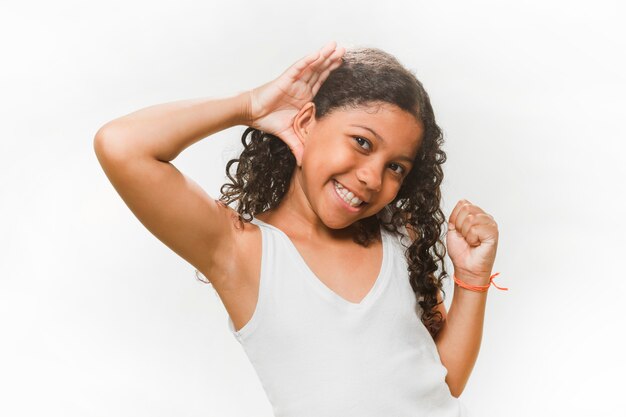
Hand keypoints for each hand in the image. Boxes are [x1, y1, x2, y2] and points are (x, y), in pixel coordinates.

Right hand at [246, 41, 344, 164]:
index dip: (333, 74)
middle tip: (345, 51)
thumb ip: (299, 147)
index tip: (345, 67)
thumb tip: (305, 164)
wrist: (252, 114)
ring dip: (325, 56)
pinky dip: (309, 60)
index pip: (322, 83)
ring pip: (313, 66)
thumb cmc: (268, 121)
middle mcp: (301, 87)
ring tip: (337, 46)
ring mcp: (295, 81)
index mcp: (305, 97)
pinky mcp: (286, 78)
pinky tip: (318, 53)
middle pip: (321, 71)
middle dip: (333, 61)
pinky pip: (300, 67)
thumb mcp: (289, 135)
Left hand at [446, 199, 498, 284]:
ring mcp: (490, 224)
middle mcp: (485, 217)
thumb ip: (456, 214)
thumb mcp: (453, 229)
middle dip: (460, 225)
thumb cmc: (461, 251)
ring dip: (466, 233)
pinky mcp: (493, 233)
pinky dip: (472, 238)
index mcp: (476, 214)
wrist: (465, 267)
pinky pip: (475, 229)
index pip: (463, 203)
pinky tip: (476, 244)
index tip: (458, 231)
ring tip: (471, 241)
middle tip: (465, 237)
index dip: (455, 218)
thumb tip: (462, 202)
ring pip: (470, 218)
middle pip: (466, 208)